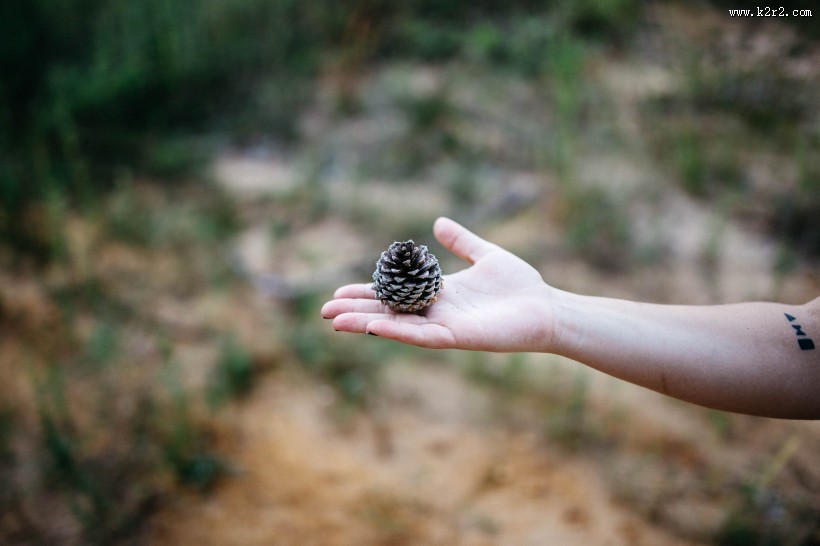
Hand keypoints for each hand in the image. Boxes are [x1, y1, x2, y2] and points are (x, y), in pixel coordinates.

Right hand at [321, 217, 554, 350]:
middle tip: (325, 311)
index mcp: (439, 294)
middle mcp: (436, 312)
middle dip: (357, 311)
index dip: (367, 292)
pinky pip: (422, 335)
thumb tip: (439, 222)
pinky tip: (374, 326)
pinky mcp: (458, 338)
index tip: (339, 290)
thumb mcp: (485, 255)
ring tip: (336, 321)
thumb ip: (462, 242)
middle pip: (388, 312)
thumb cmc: (521, 286)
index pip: (395, 294)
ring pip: (397, 326)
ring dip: (367, 323)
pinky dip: (396, 331)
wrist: (548, 308)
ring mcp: (445, 326)